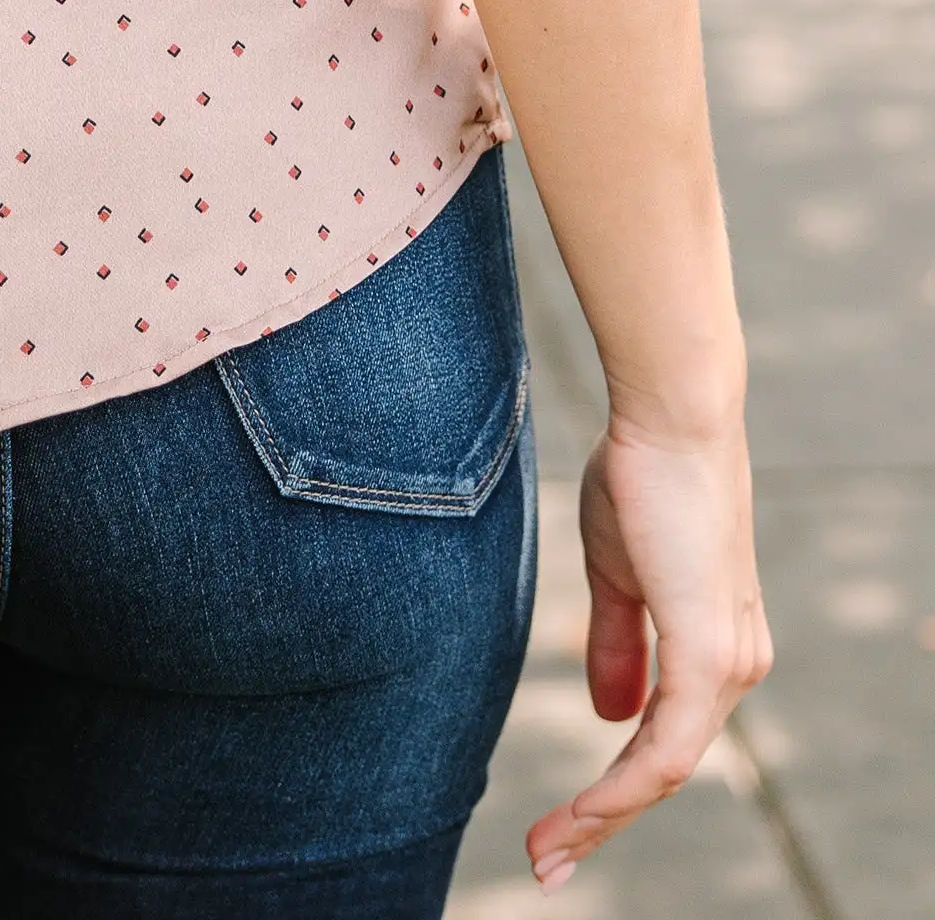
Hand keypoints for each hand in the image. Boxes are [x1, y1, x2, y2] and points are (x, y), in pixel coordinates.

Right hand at [527, 418, 771, 889]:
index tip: (558, 826)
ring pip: (663, 771)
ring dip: (601, 816)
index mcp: (717, 646)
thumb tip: (608, 715)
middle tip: (545, 863)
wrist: (672, 418)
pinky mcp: (709, 654)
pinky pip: (665, 749)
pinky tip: (585, 811)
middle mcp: (736, 665)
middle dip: (601, 824)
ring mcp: (728, 664)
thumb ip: (618, 643)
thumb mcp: (619, 571)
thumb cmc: (645, 478)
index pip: (665, 740)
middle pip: (664, 770)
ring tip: (546, 848)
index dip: (612, 788)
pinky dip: (621, 787)